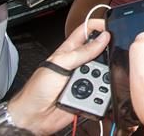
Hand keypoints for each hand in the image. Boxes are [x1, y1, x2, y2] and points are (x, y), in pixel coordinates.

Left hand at [4, 19, 109, 134]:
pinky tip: (95, 93)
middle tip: (104, 59)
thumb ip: (82, 52)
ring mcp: (84, 79)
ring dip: (102, 76)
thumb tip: (103, 38)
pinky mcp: (89, 95)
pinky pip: (103, 90)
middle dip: (105, 54)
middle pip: (101, 52)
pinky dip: (103, 92)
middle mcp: (79, 64)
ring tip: (93, 81)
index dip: (98, 25)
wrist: (33, 118)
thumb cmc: (36, 90)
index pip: (86, 31)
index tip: (110, 26)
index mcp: (69, 51)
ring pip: (104, 72)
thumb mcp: (59, 64)